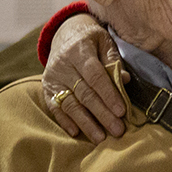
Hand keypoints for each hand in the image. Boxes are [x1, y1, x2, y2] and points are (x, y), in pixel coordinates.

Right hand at [42, 12, 128, 140]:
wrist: (65, 33)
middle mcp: (62, 65)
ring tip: (101, 138)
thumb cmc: (91, 39)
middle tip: (117, 130)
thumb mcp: (104, 42)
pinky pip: (55, 108)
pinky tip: (77, 133)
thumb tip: (125, 80)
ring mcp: (52, 78)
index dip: (108, 94)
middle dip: (102, 114)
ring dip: (86, 123)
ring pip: (70, 104)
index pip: (94, 75)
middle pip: (84, 93)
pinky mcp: (46, 88)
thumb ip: (113, 61)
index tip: (121, 111)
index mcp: (79, 50)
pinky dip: (65, 121)